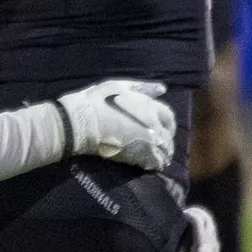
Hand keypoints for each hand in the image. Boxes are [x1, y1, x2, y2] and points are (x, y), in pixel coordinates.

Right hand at [57, 79, 176, 169]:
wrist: (82, 122)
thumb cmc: (98, 100)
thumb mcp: (120, 86)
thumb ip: (143, 87)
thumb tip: (163, 89)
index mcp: (149, 106)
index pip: (169, 117)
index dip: (169, 125)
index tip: (165, 130)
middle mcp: (153, 124)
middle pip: (168, 137)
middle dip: (167, 142)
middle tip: (162, 147)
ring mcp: (147, 141)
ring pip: (163, 151)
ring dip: (163, 155)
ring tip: (158, 159)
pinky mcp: (137, 155)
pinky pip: (153, 162)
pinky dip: (154, 164)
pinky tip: (149, 165)